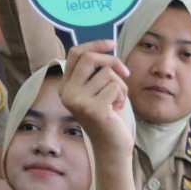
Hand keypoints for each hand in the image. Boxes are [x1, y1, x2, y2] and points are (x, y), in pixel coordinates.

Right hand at [58, 41, 134, 156]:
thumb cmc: (109, 116)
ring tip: (116, 101)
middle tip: (125, 73)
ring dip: (120, 85)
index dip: (94, 44)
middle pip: (89, 58)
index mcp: (65, 86)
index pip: (75, 53)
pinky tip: (116, 109)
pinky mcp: (92, 108)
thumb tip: (106, 47)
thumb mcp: (99, 89)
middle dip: (112, 61)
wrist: (112, 146)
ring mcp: (77, 101)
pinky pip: (115, 86)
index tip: (112, 43)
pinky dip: (122, 95)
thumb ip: (96, 71)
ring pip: (107, 73)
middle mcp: (67, 93)